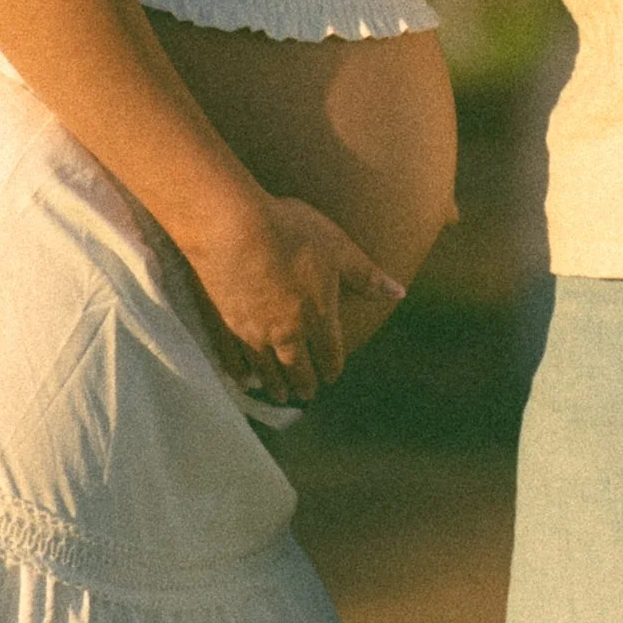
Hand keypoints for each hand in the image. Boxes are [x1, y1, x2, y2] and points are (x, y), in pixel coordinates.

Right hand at [184, 192, 404, 405]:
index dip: (332, 367)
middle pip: (297, 367)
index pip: (330, 353)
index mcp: (317, 317)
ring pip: (266, 369)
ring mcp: (251, 332)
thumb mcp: (338, 248)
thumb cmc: (290, 232)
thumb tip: (400, 293)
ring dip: (275, 385)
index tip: (331, 376)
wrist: (230, 227)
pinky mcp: (222, 324)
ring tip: (279, 395)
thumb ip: (367, 276)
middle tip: (306, 393)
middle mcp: (286, 333)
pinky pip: (232, 359)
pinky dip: (240, 373)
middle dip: (304, 383)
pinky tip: (243, 379)